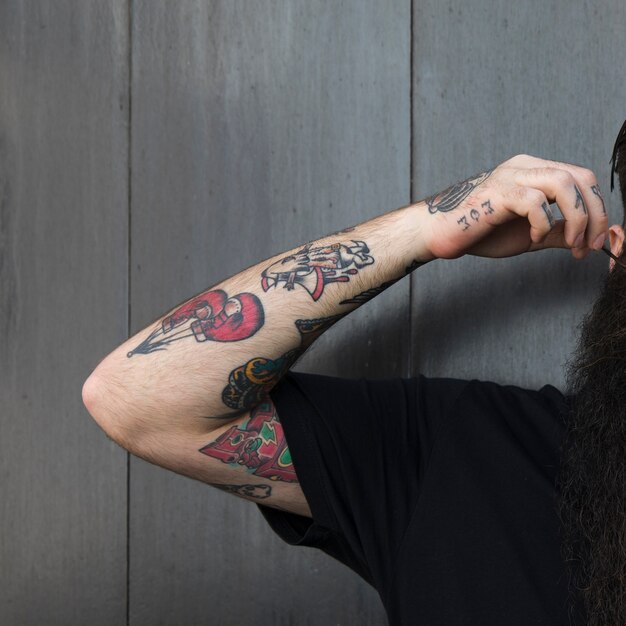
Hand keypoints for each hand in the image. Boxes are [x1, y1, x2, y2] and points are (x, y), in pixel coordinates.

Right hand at [420, 154, 608, 259]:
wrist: (437, 233)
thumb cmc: (477, 231)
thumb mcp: (529, 234)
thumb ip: (557, 233)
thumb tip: (586, 241)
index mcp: (534, 172)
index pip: (582, 178)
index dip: (598, 210)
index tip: (595, 243)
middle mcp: (525, 167)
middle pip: (581, 177)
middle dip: (596, 215)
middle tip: (591, 246)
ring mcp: (511, 176)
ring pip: (564, 183)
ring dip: (577, 218)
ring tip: (571, 244)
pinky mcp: (498, 192)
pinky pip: (535, 202)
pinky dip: (543, 224)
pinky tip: (533, 237)